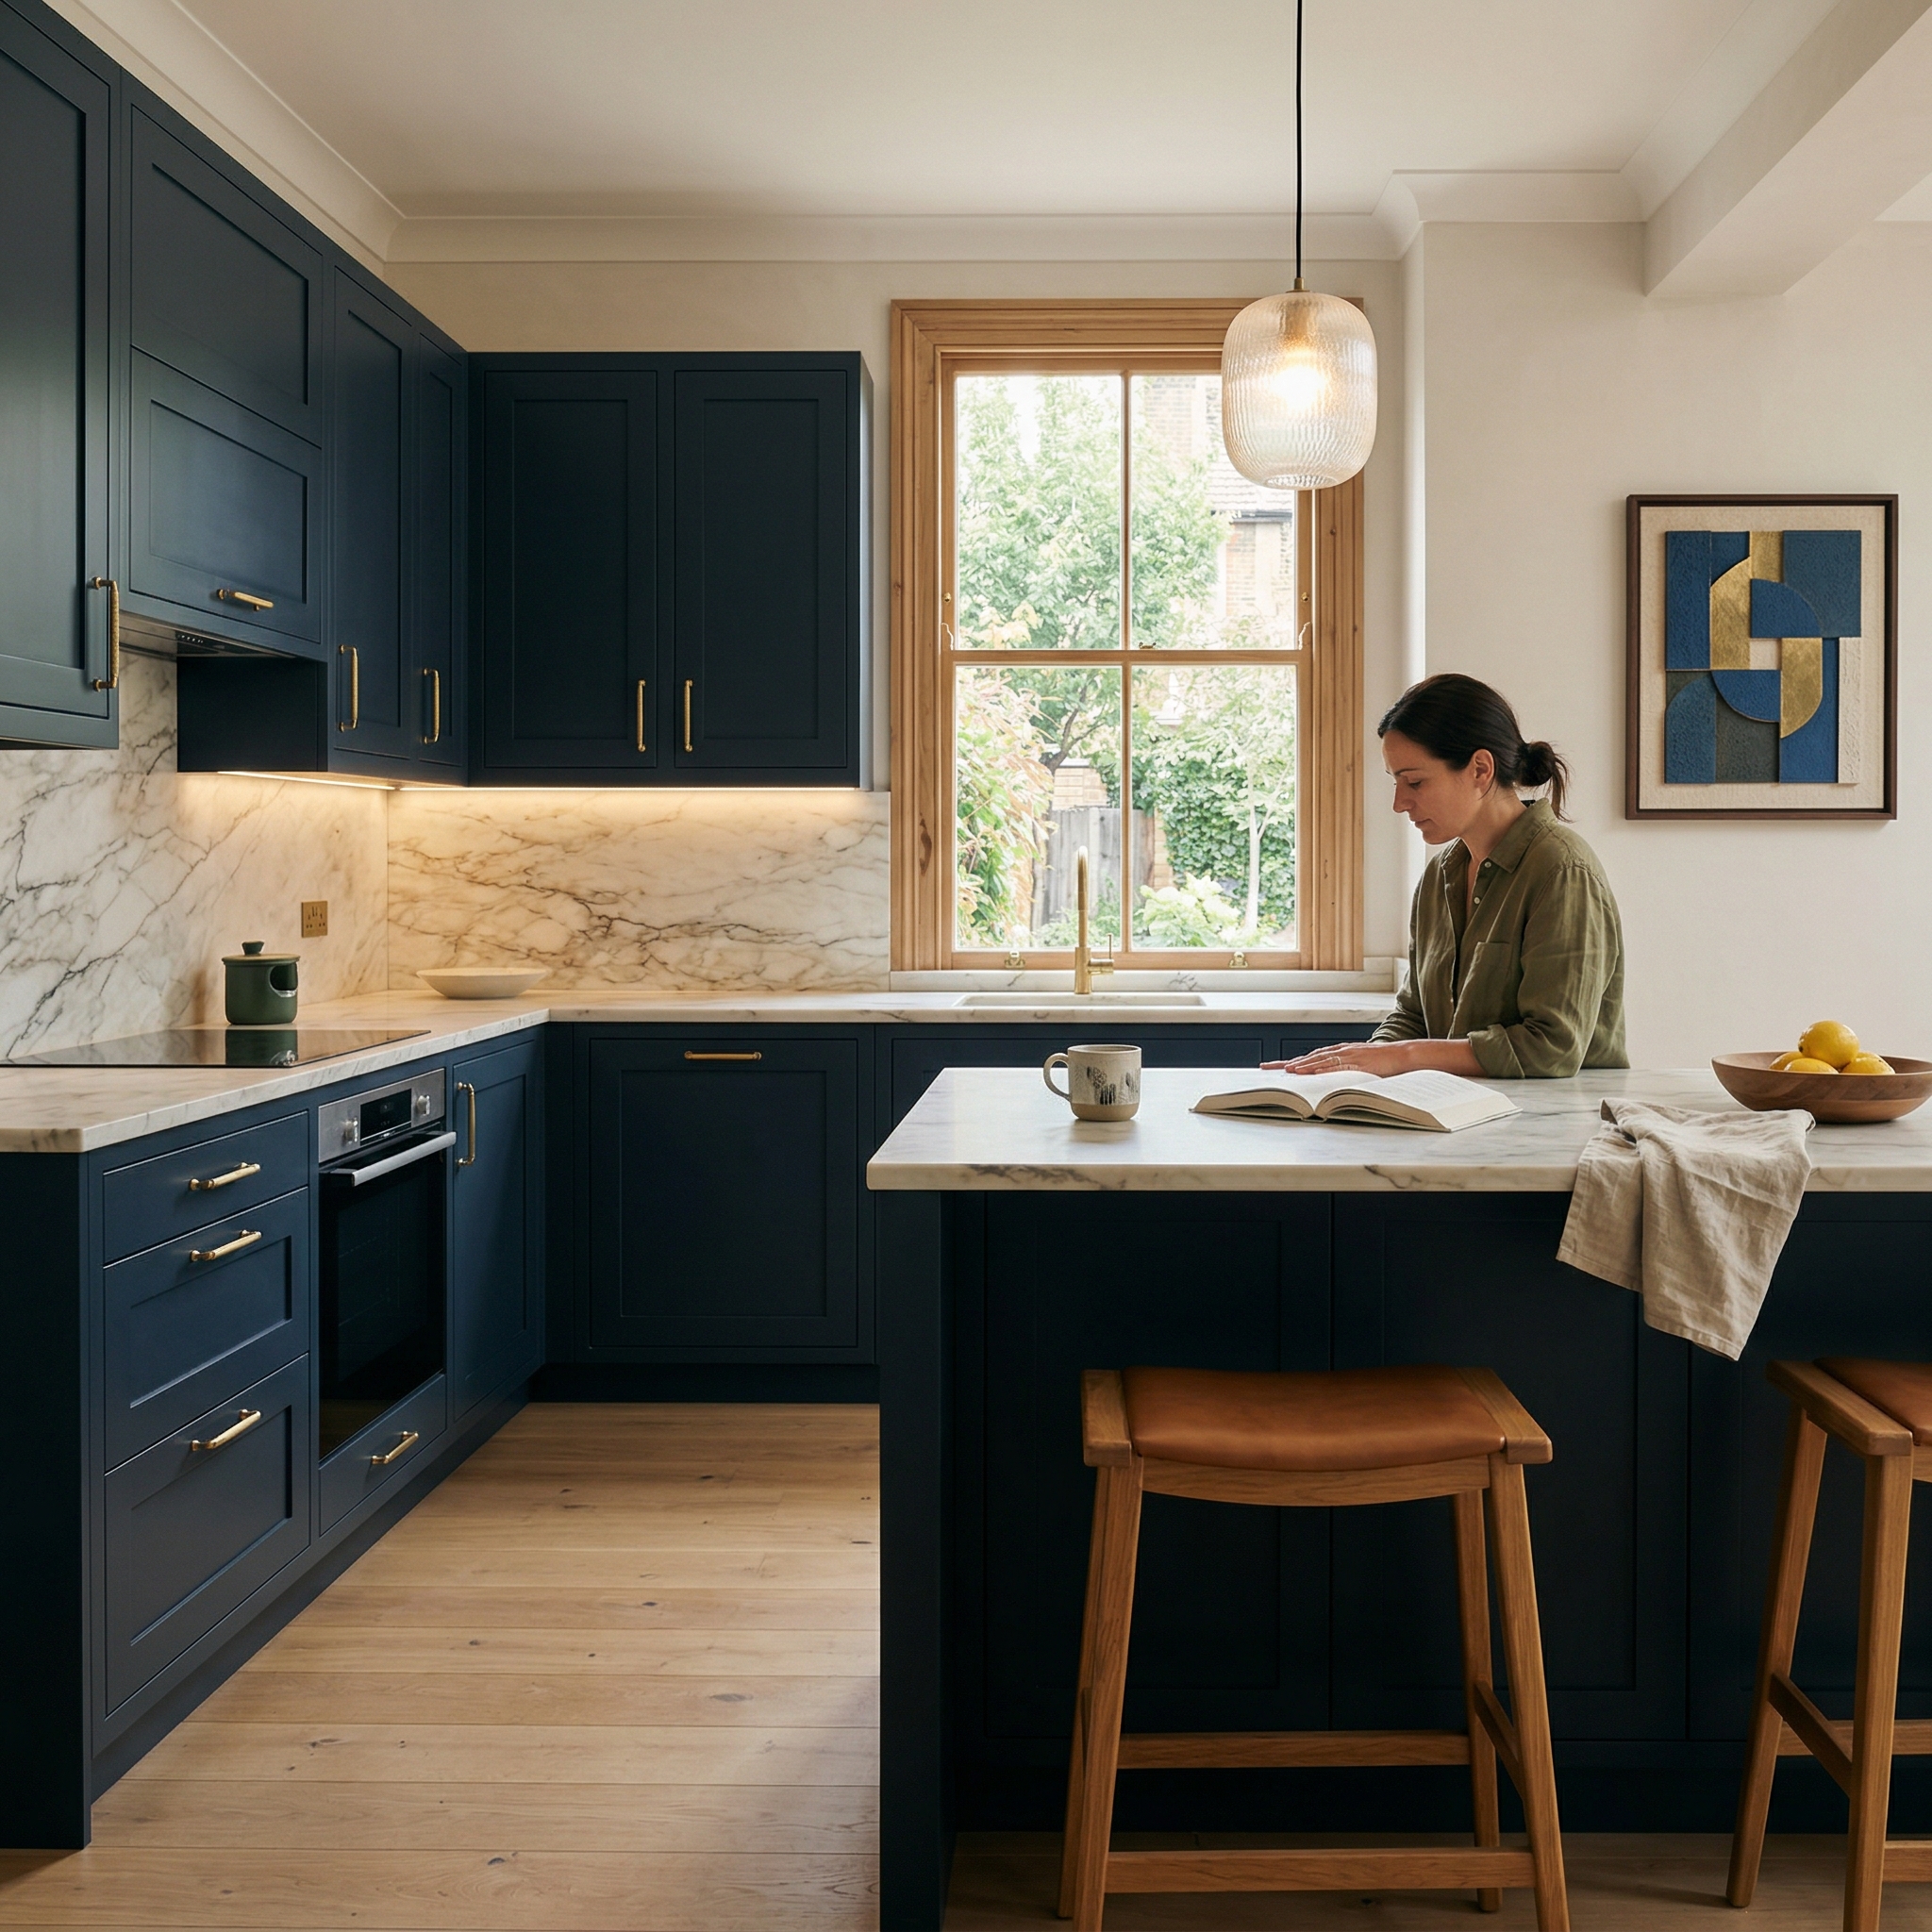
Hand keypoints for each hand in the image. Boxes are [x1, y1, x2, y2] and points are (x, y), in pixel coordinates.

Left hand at [1260, 1040, 1417, 1075]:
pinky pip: (1333, 1065)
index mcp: (1339, 1054)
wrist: (1405, 1056)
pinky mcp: (1356, 1060)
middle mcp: (1340, 1051)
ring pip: (1318, 1059)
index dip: (1292, 1063)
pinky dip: (1318, 1067)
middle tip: (1265, 1067)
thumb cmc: (1385, 1065)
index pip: (1311, 1059)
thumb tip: (1332, 1090)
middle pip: (1307, 1057)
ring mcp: (1347, 1054)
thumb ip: (1346, 1077)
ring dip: (1300, 1065)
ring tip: (1283, 1070)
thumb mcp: (1361, 1071)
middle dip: (1285, 1063)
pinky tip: (1306, 1071)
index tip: (1274, 1069)